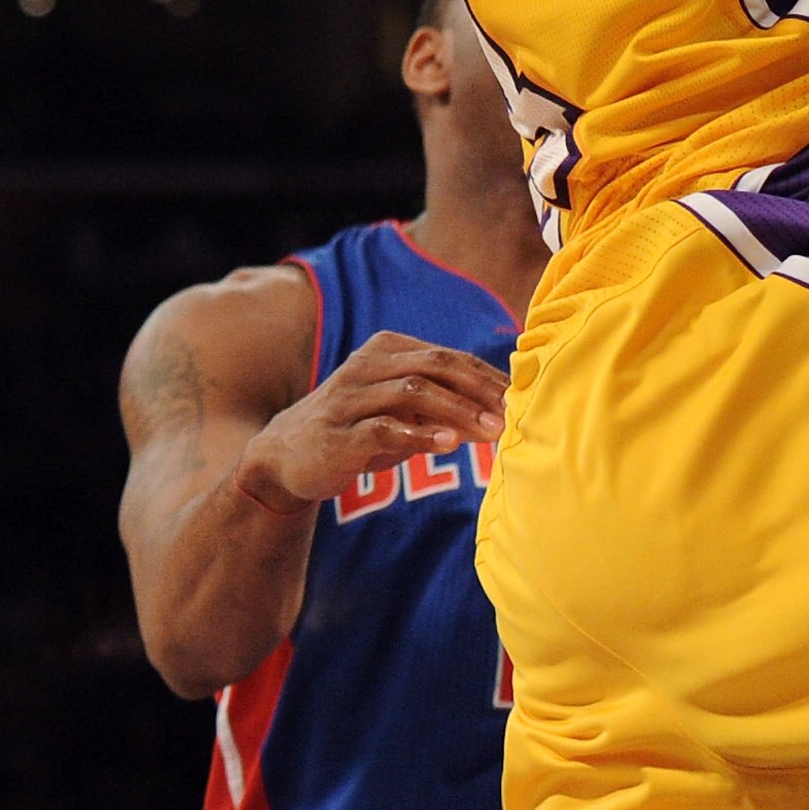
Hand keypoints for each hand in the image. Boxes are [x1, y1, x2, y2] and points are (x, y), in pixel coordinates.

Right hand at [234, 330, 509, 511]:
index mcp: (387, 350)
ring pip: (413, 392)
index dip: (489, 377)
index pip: (450, 357)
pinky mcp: (335, 434)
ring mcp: (348, 398)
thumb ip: (442, 402)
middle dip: (480, 389)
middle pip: (437, 366)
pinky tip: (447, 443)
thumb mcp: (400, 410)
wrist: (284, 459)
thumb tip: (503, 407)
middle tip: (513, 413)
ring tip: (491, 431)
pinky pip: (381, 427)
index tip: (524, 397)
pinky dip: (418, 433)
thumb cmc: (357, 429)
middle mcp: (367, 366)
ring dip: (458, 411)